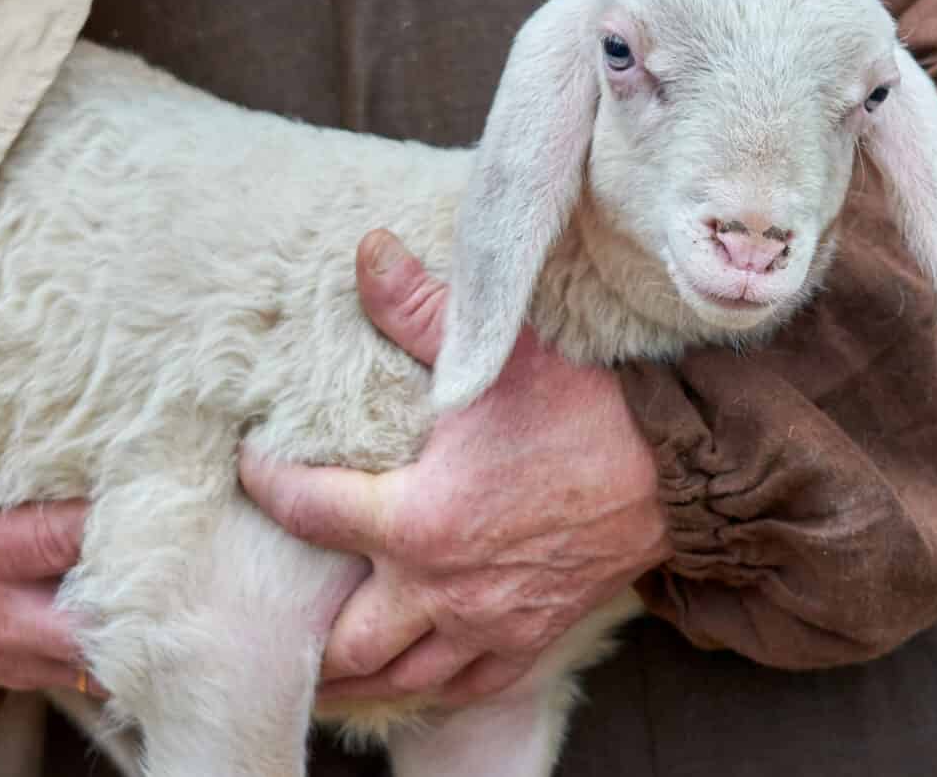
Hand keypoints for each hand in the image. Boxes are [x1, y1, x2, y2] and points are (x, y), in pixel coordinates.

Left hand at [242, 230, 671, 706]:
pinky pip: (466, 686)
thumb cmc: (589, 411)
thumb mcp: (500, 353)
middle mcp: (442, 587)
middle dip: (302, 635)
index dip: (269, 485)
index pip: (308, 510)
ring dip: (357, 677)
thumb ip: (420, 306)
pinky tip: (416, 672)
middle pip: (344, 640)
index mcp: (418, 519)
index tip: (254, 467)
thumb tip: (367, 250)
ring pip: (399, 678)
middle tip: (273, 618)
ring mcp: (489, 624)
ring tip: (323, 672)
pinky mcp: (531, 639)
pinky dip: (430, 684)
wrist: (681, 469)